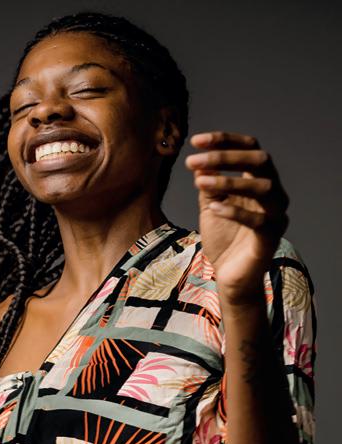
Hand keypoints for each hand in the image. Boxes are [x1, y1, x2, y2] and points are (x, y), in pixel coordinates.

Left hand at [185, 131, 289, 302]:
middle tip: (193, 160)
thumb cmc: (223, 239)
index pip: (249, 149)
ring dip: (228, 181)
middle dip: (224, 157)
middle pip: (258, 161)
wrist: (229, 276)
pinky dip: (236, 211)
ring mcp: (276, 213)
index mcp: (258, 180)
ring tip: (199, 182)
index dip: (224, 141)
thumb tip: (198, 162)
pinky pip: (259, 219)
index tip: (196, 141)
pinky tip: (213, 207)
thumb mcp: (209, 206)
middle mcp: (273, 193)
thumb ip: (207, 185)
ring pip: (262, 187)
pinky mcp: (272, 236)